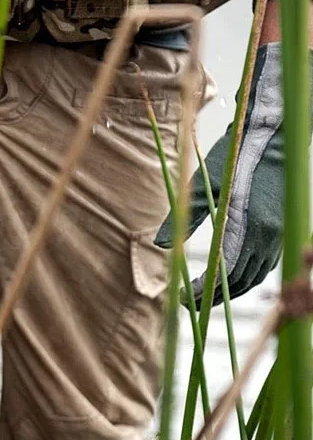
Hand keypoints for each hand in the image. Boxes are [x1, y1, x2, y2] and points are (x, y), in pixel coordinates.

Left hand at [155, 44, 307, 305]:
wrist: (273, 134)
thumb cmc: (235, 157)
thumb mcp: (205, 185)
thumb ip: (184, 218)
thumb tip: (159, 245)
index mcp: (246, 229)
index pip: (222, 276)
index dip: (201, 294)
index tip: (181, 302)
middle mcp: (267, 237)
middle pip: (240, 283)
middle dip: (213, 298)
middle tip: (189, 305)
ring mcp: (277, 234)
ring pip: (256, 277)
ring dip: (231, 290)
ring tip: (206, 296)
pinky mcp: (280, 228)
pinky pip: (266, 264)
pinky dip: (248, 276)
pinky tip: (232, 276)